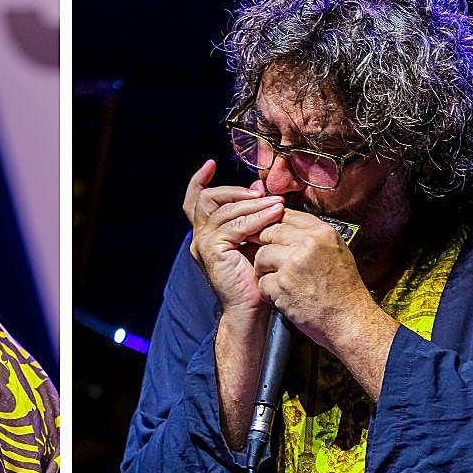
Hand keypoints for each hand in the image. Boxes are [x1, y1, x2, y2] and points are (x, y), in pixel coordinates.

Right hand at [184, 159, 284, 316]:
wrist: (251, 307)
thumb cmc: (256, 276)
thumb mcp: (254, 238)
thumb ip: (252, 214)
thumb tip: (258, 187)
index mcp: (206, 233)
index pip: (195, 201)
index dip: (199, 181)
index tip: (209, 164)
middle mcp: (199, 237)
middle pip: (207, 198)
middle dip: (235, 190)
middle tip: (261, 192)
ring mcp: (203, 243)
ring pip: (224, 209)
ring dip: (253, 204)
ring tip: (277, 204)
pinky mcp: (212, 250)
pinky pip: (235, 225)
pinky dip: (256, 218)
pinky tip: (273, 216)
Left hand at [253, 209, 375, 350]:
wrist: (349, 320)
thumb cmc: (344, 291)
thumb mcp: (336, 253)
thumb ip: (313, 238)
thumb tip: (289, 229)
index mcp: (322, 233)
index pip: (287, 215)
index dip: (274, 224)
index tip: (268, 232)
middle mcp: (308, 244)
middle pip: (270, 232)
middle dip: (264, 245)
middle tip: (266, 259)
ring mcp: (294, 263)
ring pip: (261, 255)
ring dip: (264, 269)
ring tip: (277, 281)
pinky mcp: (282, 284)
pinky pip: (262, 281)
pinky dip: (268, 291)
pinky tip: (281, 296)